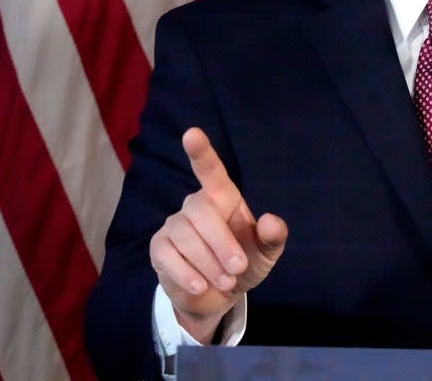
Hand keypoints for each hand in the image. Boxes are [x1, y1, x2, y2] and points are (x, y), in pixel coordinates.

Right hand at [149, 127, 287, 342]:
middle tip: (238, 268)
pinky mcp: (159, 248)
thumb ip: (272, 237)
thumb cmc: (244, 264)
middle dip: (221, 242)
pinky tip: (201, 287)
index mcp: (223, 198)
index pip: (211, 171)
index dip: (202, 152)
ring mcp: (174, 225)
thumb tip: (271, 220)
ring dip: (208, 262)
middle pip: (201, 211)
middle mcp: (196, 206)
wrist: (219, 297)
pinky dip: (187, 274)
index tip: (192, 133)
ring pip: (185, 235)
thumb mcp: (265, 254)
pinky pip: (167, 256)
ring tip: (226, 281)